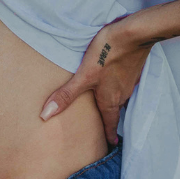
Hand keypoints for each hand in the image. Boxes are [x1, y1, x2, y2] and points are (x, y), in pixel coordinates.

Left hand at [39, 18, 155, 145]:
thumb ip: (66, 95)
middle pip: (116, 111)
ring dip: (116, 102)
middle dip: (111, 119)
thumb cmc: (108, 54)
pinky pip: (126, 83)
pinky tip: (115, 79)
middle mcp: (123, 94)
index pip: (111, 123)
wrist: (134, 34)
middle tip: (108, 126)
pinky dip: (120, 86)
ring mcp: (130, 81)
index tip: (112, 144)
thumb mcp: (84, 75)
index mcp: (110, 99)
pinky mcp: (133, 68)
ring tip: (109, 104)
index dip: (110, 135)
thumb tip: (46, 115)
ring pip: (122, 97)